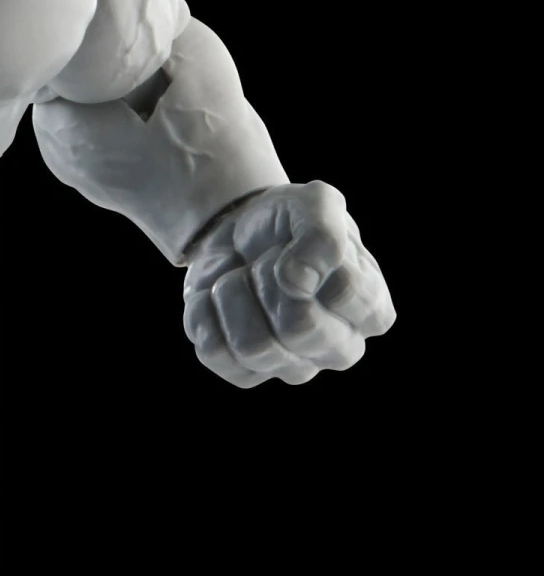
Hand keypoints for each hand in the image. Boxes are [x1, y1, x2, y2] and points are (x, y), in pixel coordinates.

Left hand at [182, 181, 394, 386]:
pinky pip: (214, 353)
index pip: (344, 293)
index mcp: (372, 311)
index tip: (291, 244)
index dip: (304, 259)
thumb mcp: (315, 202)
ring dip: (232, 295)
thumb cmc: (288, 223)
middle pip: (298, 328)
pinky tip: (215, 297)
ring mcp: (294, 367)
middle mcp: (340, 349)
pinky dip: (203, 312)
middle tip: (262, 262)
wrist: (236, 233)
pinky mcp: (246, 373)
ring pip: (253, 346)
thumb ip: (323, 232)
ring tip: (238, 278)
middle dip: (266, 279)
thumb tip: (300, 281)